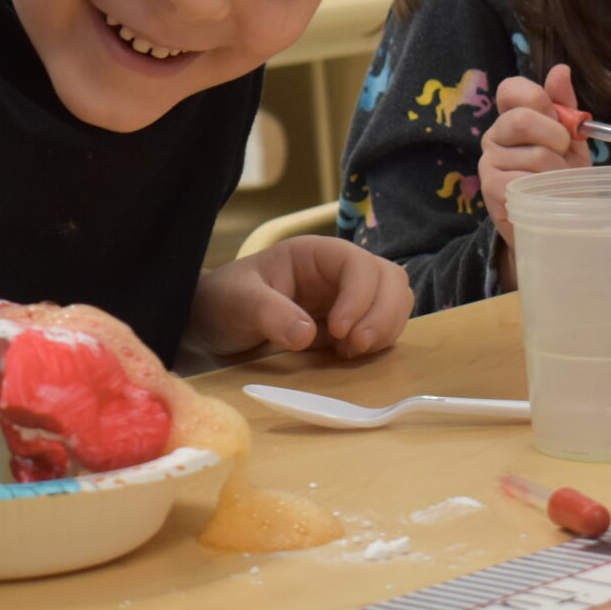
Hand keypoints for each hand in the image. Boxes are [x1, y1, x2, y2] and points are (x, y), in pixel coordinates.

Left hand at [187, 237, 411, 358]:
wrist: (215, 324)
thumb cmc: (223, 301)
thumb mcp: (238, 302)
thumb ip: (269, 313)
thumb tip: (307, 334)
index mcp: (313, 254)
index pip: (358, 263)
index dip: (359, 296)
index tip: (339, 331)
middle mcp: (337, 271)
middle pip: (389, 278)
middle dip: (384, 313)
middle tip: (356, 346)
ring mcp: (347, 296)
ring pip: (394, 300)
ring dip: (385, 327)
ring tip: (352, 351)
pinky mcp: (349, 322)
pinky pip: (382, 326)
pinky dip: (378, 341)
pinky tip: (349, 355)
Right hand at [480, 64, 591, 254]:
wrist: (553, 222)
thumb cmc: (560, 178)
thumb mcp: (570, 141)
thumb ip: (565, 107)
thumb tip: (560, 69)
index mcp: (512, 117)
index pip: (511, 89)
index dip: (537, 98)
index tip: (557, 118)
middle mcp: (494, 135)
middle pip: (522, 120)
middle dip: (556, 137)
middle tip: (565, 154)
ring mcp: (489, 162)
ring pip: (534, 155)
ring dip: (558, 171)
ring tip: (560, 183)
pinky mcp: (491, 189)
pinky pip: (526, 181)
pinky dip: (547, 190)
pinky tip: (546, 196)